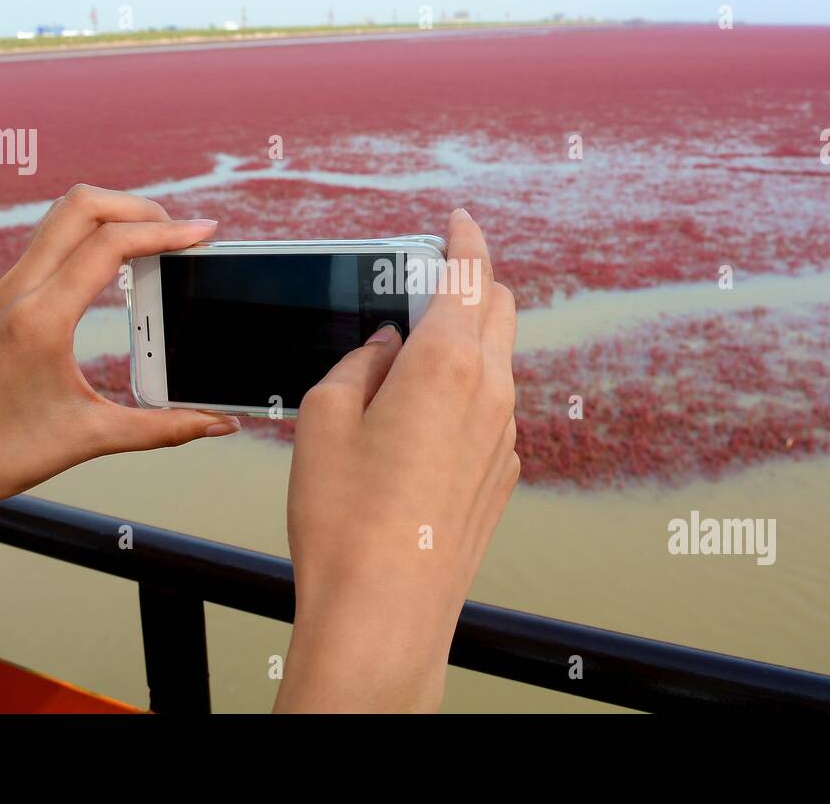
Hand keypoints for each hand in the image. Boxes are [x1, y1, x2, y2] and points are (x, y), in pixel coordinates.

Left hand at [0, 184, 239, 532]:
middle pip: (82, 206)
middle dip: (140, 207)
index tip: (204, 232)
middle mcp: (19, 291)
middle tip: (182, 231)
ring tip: (158, 238)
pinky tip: (123, 259)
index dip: (164, 232)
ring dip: (115, 213)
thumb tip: (221, 424)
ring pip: (64, 214)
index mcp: (40, 320)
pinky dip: (95, 232)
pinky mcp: (9, 295)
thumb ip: (165, 428)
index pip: (108, 245)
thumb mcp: (93, 438)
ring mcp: (10, 288)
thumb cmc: (4, 452)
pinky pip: (54, 237)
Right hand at [275, 208, 518, 711]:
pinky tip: (424, 414)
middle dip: (472, 281)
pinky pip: (495, 407)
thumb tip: (386, 343)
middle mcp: (490, 392)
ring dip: (470, 337)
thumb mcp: (325, 417)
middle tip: (431, 278)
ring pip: (500, 358)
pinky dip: (469, 388)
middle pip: (499, 307)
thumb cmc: (347, 519)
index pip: (468, 273)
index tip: (459, 220)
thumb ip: (361, 362)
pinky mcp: (503, 472)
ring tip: (416, 352)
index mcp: (446, 363)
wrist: (385, 610)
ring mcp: (505, 435)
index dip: (464, 238)